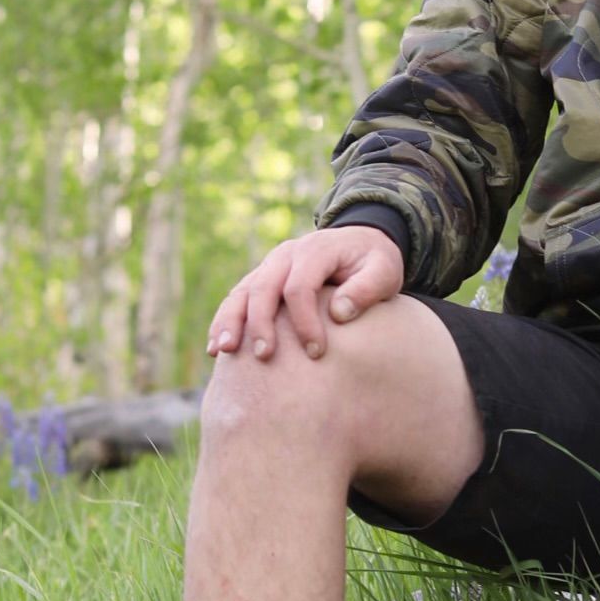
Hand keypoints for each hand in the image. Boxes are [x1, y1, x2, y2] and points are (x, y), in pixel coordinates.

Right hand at [206, 225, 405, 363]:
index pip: (300, 286)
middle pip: (263, 287)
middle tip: (265, 356)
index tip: (316, 352)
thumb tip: (339, 313)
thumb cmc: (374, 263)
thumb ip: (367, 288)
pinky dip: (223, 322)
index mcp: (315, 250)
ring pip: (241, 292)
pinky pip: (237, 299)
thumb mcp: (384, 270)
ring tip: (222, 351)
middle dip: (260, 323)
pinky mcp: (262, 280)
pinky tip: (215, 349)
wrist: (360, 244)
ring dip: (230, 321)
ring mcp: (270, 266)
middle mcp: (286, 255)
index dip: (304, 321)